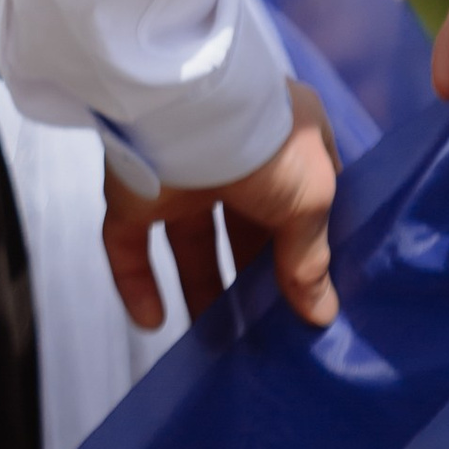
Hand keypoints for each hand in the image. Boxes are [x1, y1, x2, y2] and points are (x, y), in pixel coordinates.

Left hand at [103, 82, 339, 330]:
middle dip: (249, 279)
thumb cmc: (267, 145)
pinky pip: (128, 243)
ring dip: (198, 288)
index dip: (305, 246)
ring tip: (214, 341)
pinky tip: (152, 322)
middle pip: (240, 228)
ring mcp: (178, 172)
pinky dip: (136, 282)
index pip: (298, 201)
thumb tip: (320, 314)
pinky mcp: (131, 189)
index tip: (313, 295)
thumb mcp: (310, 200)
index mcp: (281, 145)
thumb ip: (309, 258)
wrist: (188, 107)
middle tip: (264, 330)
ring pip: (187, 240)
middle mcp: (230, 158)